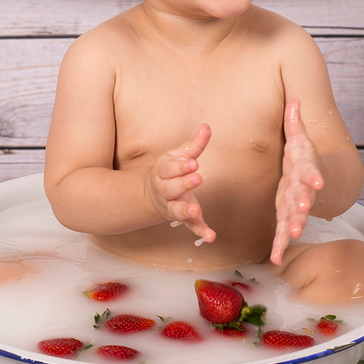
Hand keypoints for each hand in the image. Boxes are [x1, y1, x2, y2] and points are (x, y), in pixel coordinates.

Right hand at [145, 123, 215, 242]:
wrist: (153, 194)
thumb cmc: (169, 171)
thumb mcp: (178, 155)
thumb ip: (194, 144)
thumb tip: (206, 126)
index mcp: (163, 172)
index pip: (170, 169)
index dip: (181, 167)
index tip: (194, 163)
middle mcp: (165, 191)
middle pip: (171, 188)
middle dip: (183, 183)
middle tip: (197, 178)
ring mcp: (172, 206)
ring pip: (176, 209)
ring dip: (185, 210)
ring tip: (196, 210)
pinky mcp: (183, 218)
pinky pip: (191, 225)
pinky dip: (200, 231)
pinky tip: (210, 237)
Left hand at [271, 100, 324, 264]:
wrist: (316, 179)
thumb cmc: (304, 157)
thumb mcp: (299, 138)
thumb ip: (295, 123)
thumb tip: (295, 101)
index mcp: (306, 169)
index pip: (311, 172)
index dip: (314, 177)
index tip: (316, 183)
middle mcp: (304, 189)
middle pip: (304, 198)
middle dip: (303, 206)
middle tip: (302, 214)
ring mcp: (297, 205)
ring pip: (295, 218)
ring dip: (293, 227)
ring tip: (291, 237)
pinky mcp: (288, 217)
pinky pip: (283, 233)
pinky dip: (279, 246)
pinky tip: (275, 259)